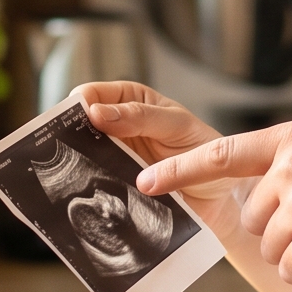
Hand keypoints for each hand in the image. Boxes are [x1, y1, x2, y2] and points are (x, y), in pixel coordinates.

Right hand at [77, 82, 235, 199]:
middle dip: (69, 136)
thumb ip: (141, 116)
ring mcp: (115, 161)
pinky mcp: (119, 191)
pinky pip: (97, 190)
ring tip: (78, 173)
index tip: (82, 119)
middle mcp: (117, 130)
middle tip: (67, 148)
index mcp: (130, 102)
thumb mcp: (177, 125)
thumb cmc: (207, 151)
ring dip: (79, 166)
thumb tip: (97, 112)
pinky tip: (91, 196)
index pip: (92, 95)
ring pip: (82, 160)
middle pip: (78, 129)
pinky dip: (93, 192)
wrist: (224, 195)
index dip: (80, 105)